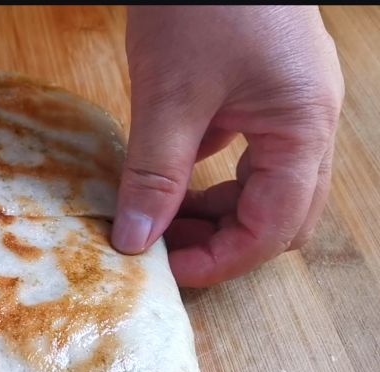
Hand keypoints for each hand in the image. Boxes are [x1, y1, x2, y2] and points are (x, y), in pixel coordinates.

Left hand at [113, 6, 343, 286]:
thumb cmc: (199, 4)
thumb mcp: (169, 96)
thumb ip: (154, 174)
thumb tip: (136, 239)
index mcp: (303, 129)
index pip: (274, 227)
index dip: (222, 260)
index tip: (167, 270)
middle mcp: (310, 124)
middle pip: (280, 215)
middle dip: (224, 241)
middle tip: (162, 249)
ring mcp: (292, 107)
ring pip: (265, 188)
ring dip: (216, 211)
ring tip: (158, 218)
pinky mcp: (264, 93)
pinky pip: (247, 155)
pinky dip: (209, 176)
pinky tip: (166, 176)